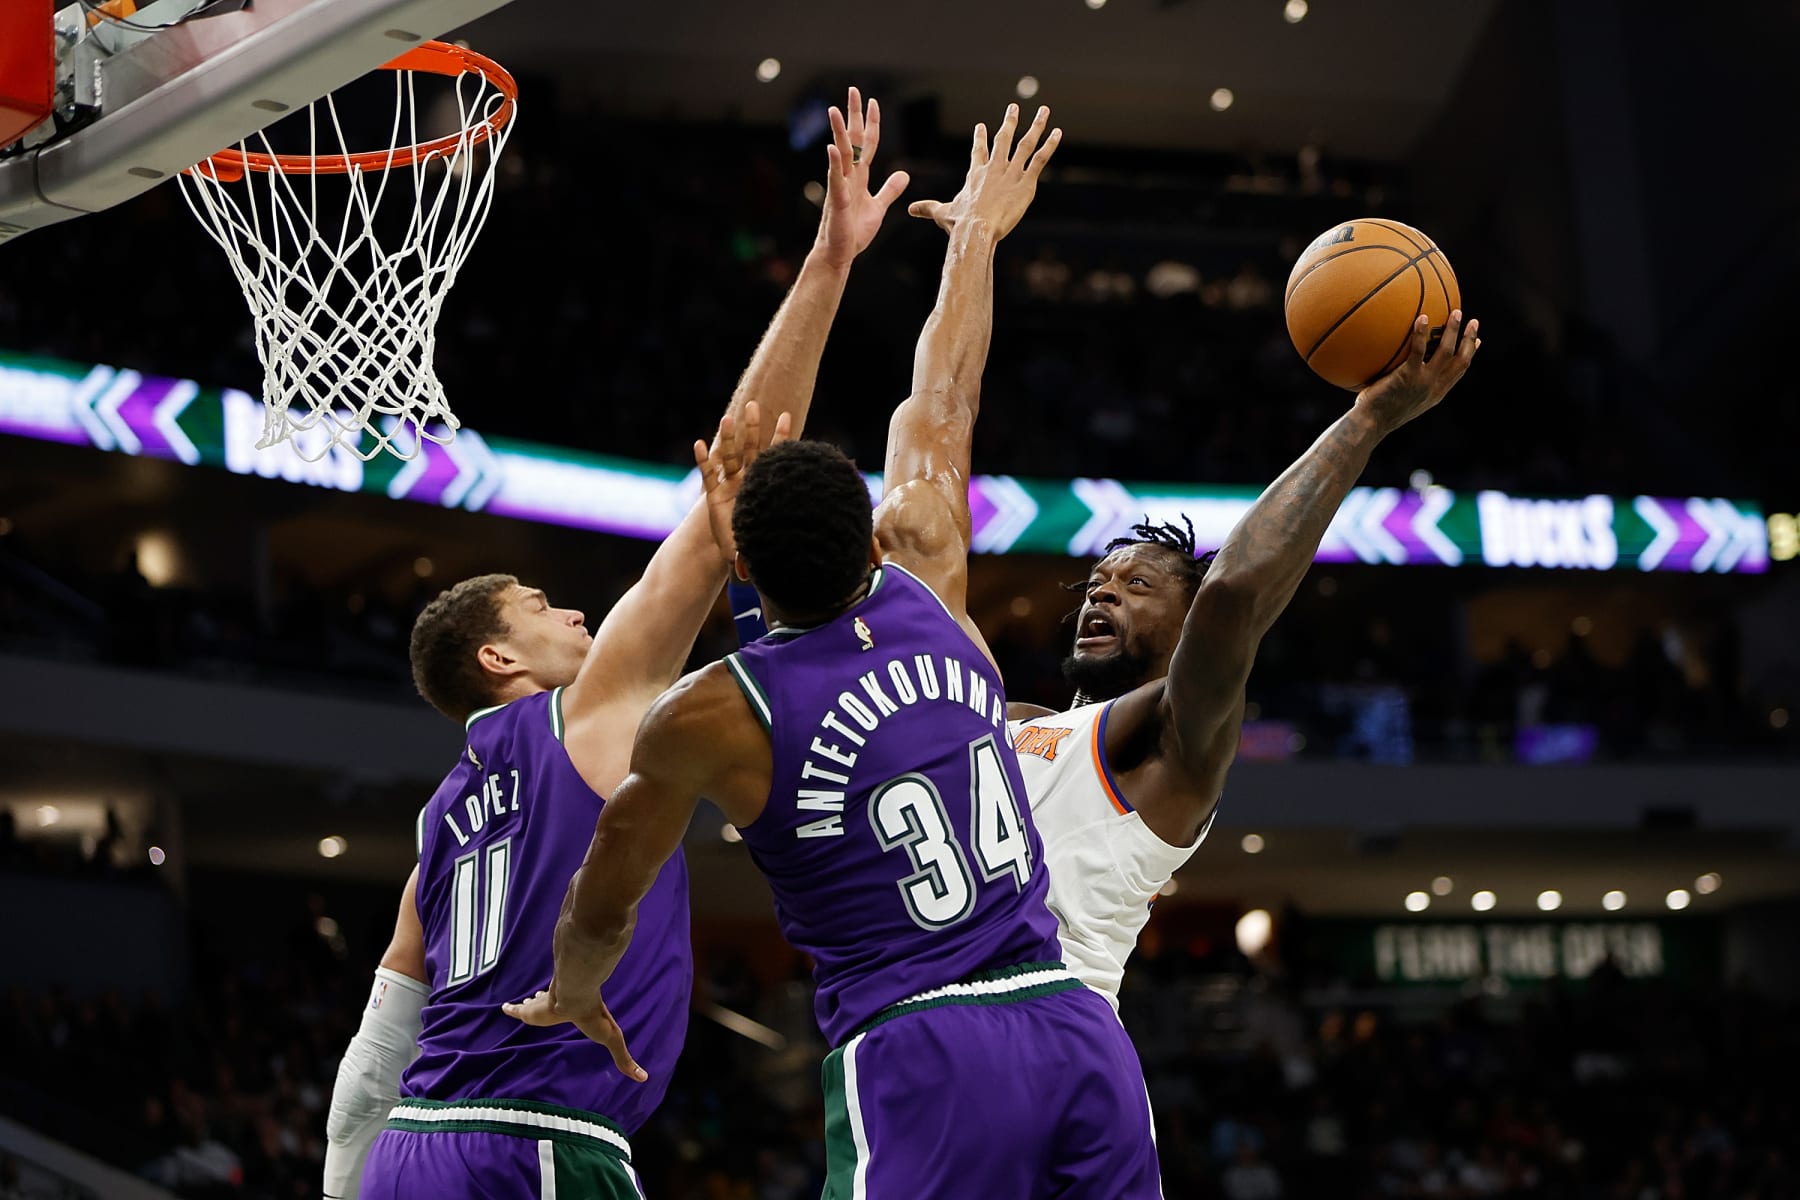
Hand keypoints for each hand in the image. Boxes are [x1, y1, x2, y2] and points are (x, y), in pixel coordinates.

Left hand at [502, 989, 647, 1081]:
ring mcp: (543, 1007)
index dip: (564, 1010)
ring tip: (524, 1005)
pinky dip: (510, 1009)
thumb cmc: (595, 1016)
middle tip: (539, 1002)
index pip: (568, 1010)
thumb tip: (645, 1078)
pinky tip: (505, 1008)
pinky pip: (516, 1009)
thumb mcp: (613, 1040)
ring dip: (530, 1004)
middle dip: (545, 1002)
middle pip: (551, 1004)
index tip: (562, 1011)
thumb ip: (625, 1059)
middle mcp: (558, 1006)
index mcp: (574, 1012)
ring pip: (534, 1003)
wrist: (576, 997)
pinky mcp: (530, 1011)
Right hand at [693, 400, 793, 563]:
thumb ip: (792, 505)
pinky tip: (699, 444)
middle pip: (750, 448)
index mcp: (766, 482)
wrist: (745, 554)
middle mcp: (748, 480)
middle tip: (752, 405)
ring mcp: (730, 486)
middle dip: (751, 427)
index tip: (786, 415)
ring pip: (728, 457)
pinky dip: (703, 460)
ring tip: (727, 419)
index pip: (775, 454)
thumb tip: (817, 493)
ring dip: (728, 438)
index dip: (780, 436)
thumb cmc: (767, 540)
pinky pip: (708, 475)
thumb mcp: (781, 519)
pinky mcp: (714, 497)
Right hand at [814, 87, 910, 268]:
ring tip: (834, 110)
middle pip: (853, 140)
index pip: (868, 143)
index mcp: (860, 176)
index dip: (872, 123)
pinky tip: (832, 148)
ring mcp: (841, 186)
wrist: (840, 253)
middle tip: (853, 90)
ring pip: (841, 154)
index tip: (873, 102)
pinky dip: (834, 163)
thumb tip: (904, 174)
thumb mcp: (879, 207)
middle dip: (854, 115)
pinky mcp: (837, 200)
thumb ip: (890, 189)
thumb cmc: (854, 231)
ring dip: (839, 132)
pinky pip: (835, 178)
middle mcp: (849, 176)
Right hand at [908, 103, 1060, 240]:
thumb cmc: (959, 223)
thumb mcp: (941, 213)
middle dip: (1009, 122)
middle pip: (1003, 139)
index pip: (979, 150)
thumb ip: (928, 208)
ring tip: (1044, 110)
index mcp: (976, 173)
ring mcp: (1011, 173)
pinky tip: (1057, 132)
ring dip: (1036, 126)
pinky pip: (1040, 159)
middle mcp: (994, 168)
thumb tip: (910, 210)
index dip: (980, 138)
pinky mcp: (1026, 182)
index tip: (982, 125)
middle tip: (1014, 107)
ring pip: (1026, 144)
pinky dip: (1050, 145)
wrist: (976, 228)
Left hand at [1353, 310, 1480, 435]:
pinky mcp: (1408, 376)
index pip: (1459, 372)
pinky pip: (1418, 350)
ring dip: (1454, 331)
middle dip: (1470, 340)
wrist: (1370, 425)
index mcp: (1436, 393)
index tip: (1478, 341)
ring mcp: (1423, 382)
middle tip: (1474, 321)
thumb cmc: (1377, 413)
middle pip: (1461, 360)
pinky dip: (1421, 333)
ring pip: (1446, 352)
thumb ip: (1407, 384)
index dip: (1470, 355)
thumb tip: (1398, 368)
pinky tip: (1422, 318)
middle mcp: (1434, 388)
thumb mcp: (1400, 400)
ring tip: (1456, 312)